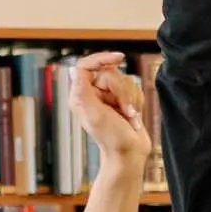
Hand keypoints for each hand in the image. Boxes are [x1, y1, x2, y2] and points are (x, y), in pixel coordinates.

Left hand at [69, 52, 151, 167]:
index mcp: (81, 95)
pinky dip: (136, 101)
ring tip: (128, 115)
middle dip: (121, 91)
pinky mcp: (122, 100)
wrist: (130, 154)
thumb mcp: (95, 114)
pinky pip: (134, 88)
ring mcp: (108, 96)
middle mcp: (93, 93)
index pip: (87, 65)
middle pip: (110, 72)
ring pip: (124, 79)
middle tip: (122, 110)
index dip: (102, 58)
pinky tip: (132, 116)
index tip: (119, 58)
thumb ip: (83, 91)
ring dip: (130, 98)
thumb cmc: (113, 138)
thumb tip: (74, 69)